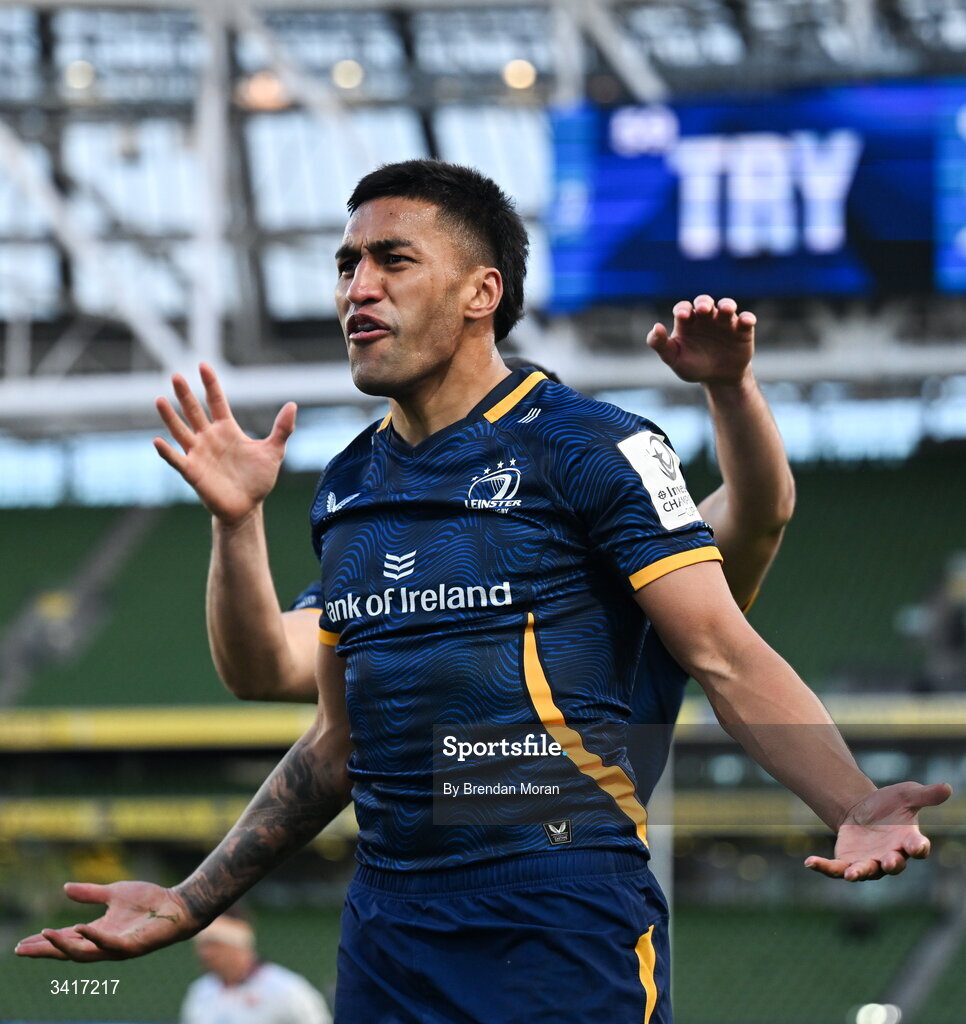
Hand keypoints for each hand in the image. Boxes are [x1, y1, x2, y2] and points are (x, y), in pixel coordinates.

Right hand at [14, 880, 199, 961]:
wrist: (178, 905)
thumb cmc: (149, 901)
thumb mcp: (114, 893)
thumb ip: (90, 893)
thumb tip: (65, 888)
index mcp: (98, 932)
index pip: (66, 940)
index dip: (45, 942)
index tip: (22, 944)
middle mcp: (104, 943)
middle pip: (68, 952)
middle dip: (45, 951)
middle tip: (22, 949)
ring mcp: (118, 947)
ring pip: (84, 953)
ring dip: (63, 946)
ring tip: (45, 936)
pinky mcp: (132, 946)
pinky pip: (110, 944)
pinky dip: (94, 938)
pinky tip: (81, 929)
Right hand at [154, 363, 295, 524]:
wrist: (248, 507)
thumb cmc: (258, 479)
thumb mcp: (274, 451)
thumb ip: (282, 429)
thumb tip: (292, 405)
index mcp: (227, 430)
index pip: (216, 401)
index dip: (210, 384)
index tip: (203, 365)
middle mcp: (209, 438)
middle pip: (194, 411)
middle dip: (185, 394)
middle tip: (176, 376)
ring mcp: (199, 454)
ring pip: (180, 431)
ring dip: (170, 417)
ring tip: (159, 400)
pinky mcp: (193, 472)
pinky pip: (177, 459)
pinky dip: (167, 451)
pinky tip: (158, 441)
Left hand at [647, 295, 755, 386]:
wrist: (718, 380)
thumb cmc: (693, 366)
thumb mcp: (674, 358)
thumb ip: (660, 344)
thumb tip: (656, 326)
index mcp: (687, 322)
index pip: (683, 308)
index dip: (683, 309)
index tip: (682, 315)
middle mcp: (706, 318)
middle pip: (704, 302)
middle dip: (704, 302)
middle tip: (703, 308)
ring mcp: (725, 322)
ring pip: (726, 306)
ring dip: (727, 305)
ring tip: (726, 309)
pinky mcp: (742, 330)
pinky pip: (746, 320)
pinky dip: (747, 318)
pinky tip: (745, 321)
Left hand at [805, 781, 951, 880]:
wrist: (862, 811)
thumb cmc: (889, 806)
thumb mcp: (906, 795)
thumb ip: (925, 795)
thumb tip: (948, 787)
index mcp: (907, 841)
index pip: (917, 847)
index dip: (919, 847)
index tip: (918, 846)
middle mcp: (890, 857)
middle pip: (893, 865)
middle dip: (892, 864)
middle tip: (889, 862)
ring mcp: (868, 862)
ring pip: (865, 871)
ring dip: (859, 873)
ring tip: (851, 874)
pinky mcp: (847, 862)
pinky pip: (835, 869)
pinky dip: (823, 867)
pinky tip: (810, 862)